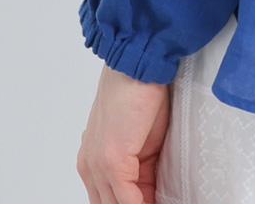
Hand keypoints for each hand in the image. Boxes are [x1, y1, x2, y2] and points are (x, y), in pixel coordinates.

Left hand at [76, 64, 170, 202]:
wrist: (138, 65)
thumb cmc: (141, 93)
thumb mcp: (142, 141)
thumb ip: (141, 170)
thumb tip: (151, 195)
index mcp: (93, 161)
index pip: (108, 200)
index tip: (155, 201)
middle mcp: (90, 166)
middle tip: (162, 203)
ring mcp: (98, 166)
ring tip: (164, 203)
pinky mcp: (112, 161)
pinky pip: (127, 200)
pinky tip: (161, 203)